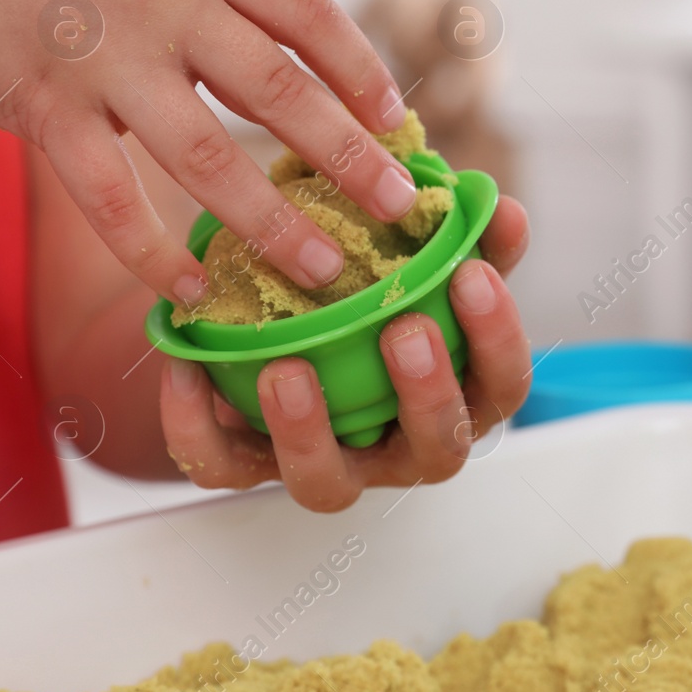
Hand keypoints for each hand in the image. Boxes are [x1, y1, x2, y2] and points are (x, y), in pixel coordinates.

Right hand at [0, 0, 415, 304]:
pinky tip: (190, 289)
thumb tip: (283, 55)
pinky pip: (109, 195)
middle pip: (281, 88)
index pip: (306, 11)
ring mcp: (101, 53)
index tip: (400, 122)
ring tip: (325, 270)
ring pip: (208, 154)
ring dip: (273, 222)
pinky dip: (152, 249)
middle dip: (350, 156)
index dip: (361, 70)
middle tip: (398, 208)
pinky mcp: (39, 104)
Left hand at [159, 196, 530, 508]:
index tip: (471, 275)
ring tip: (288, 369)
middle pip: (437, 449)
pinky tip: (187, 367)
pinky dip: (197, 425)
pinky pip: (223, 467)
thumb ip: (468, 242)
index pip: (503, 386)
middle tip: (406, 329)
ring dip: (309, 433)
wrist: (279, 330)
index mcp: (460, 397)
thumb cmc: (378, 300)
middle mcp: (403, 448)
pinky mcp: (253, 468)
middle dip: (426, 393)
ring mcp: (331, 466)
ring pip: (328, 485)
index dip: (496, 338)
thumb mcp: (426, 267)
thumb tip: (502, 207)